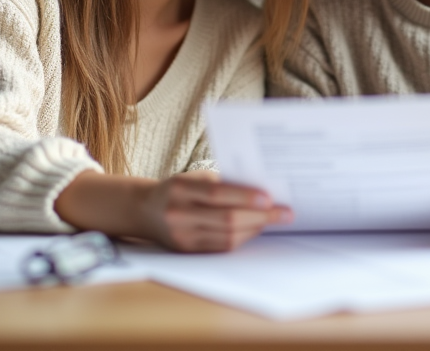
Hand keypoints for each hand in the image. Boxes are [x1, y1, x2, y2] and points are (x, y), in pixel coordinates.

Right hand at [138, 171, 292, 252]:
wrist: (145, 210)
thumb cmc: (177, 188)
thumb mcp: (194, 178)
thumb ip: (221, 184)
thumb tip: (260, 192)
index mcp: (180, 189)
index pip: (216, 194)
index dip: (245, 197)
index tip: (270, 198)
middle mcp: (178, 214)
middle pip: (226, 220)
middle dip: (260, 217)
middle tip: (285, 213)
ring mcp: (182, 236)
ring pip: (227, 237)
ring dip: (255, 229)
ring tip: (272, 220)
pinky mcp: (187, 251)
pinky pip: (221, 247)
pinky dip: (242, 238)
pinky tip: (254, 229)